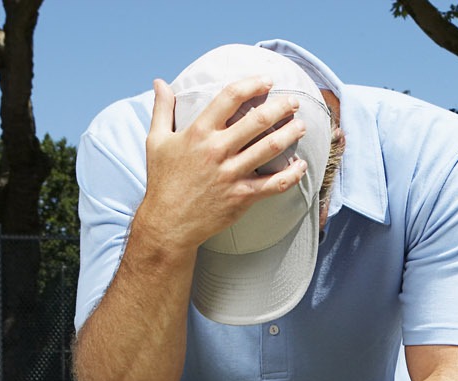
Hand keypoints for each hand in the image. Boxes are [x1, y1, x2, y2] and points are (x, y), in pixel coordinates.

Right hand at [136, 76, 309, 252]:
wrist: (169, 222)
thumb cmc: (163, 180)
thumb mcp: (156, 141)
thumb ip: (162, 109)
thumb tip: (159, 82)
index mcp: (199, 132)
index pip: (230, 97)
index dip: (252, 84)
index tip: (267, 80)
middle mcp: (218, 150)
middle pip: (257, 120)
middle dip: (280, 107)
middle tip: (293, 102)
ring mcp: (231, 174)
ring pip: (270, 148)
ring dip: (290, 134)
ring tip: (301, 126)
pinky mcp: (242, 197)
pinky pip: (274, 184)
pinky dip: (292, 174)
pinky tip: (301, 165)